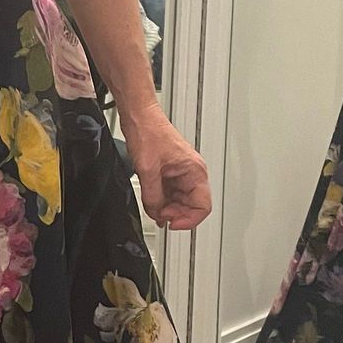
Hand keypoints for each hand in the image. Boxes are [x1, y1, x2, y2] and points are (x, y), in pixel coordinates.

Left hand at [122, 110, 210, 230]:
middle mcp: (192, 173)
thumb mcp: (148, 170)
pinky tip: (152, 203)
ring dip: (167, 208)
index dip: (188, 220)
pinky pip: (170, 194)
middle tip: (159, 216)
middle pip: (192, 206)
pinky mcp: (170, 173)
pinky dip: (161, 201)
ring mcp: (181, 174)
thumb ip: (153, 197)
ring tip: (153, 208)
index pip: (203, 207)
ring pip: (180, 202)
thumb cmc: (149, 133)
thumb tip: (156, 213)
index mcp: (195, 171)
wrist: (140, 118)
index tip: (172, 223)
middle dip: (175, 214)